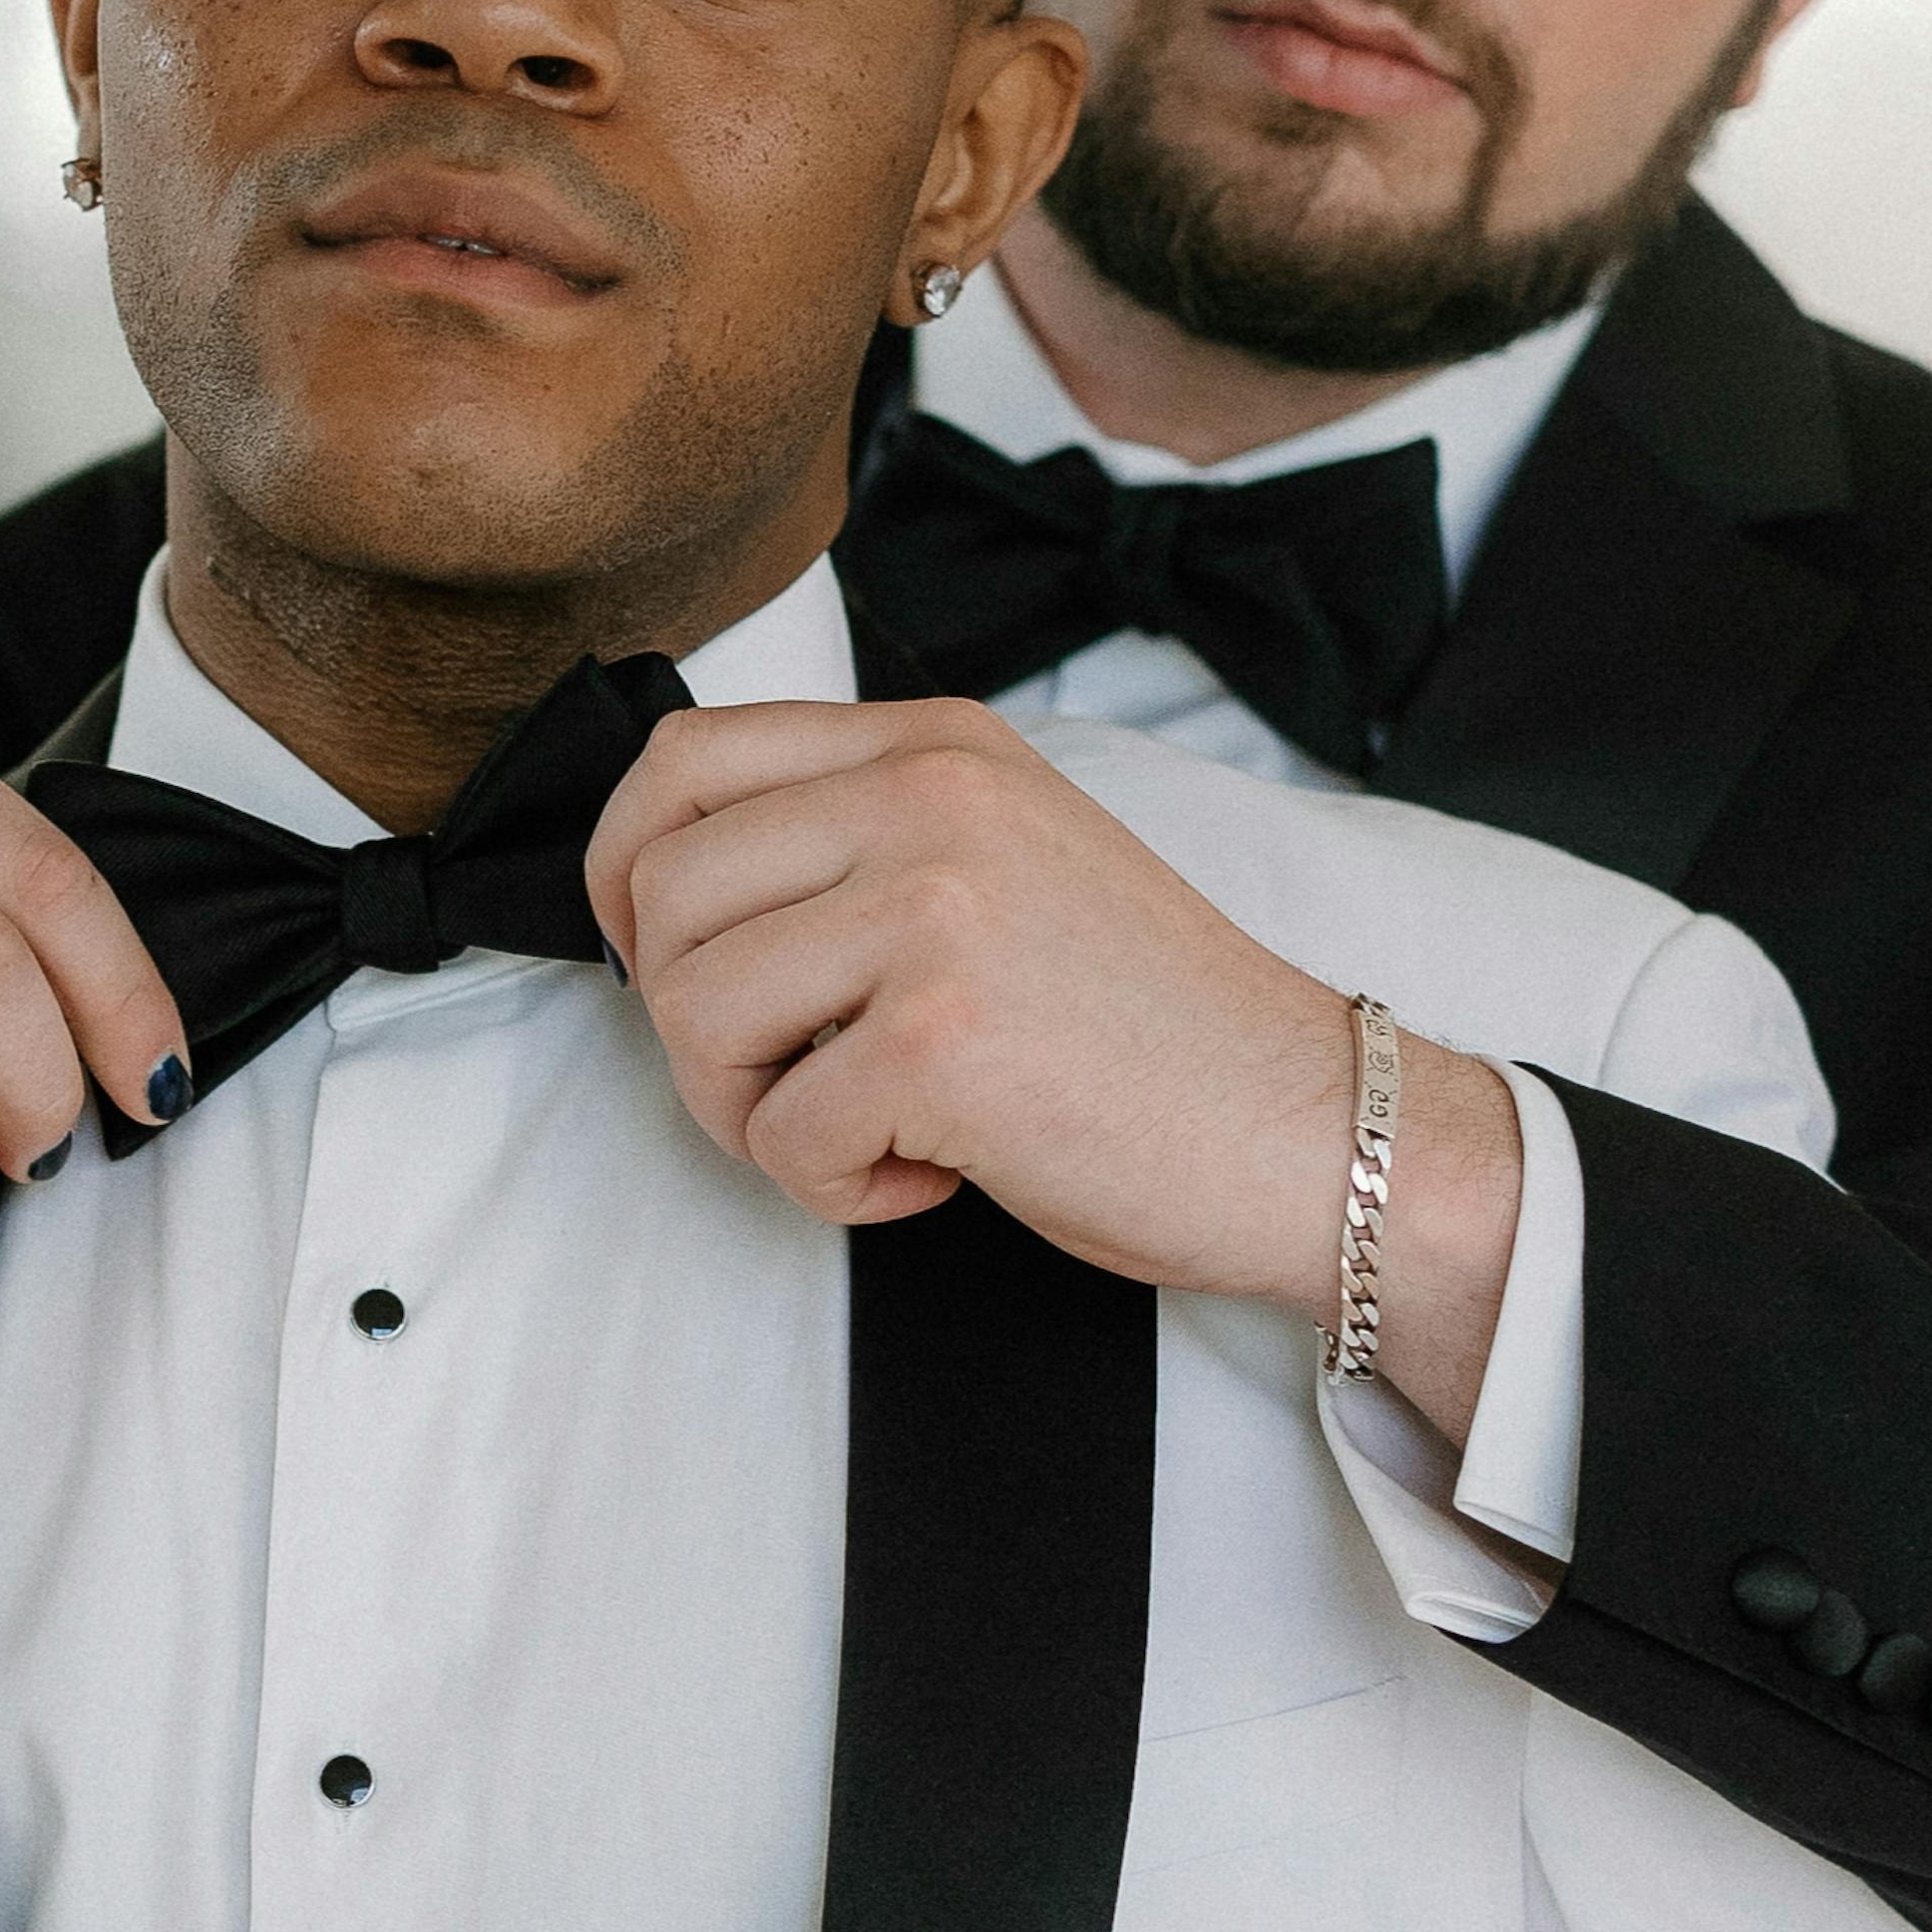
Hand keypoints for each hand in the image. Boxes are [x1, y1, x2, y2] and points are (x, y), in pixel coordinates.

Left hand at [587, 695, 1524, 1444]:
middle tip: (798, 1082)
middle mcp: (928, 800)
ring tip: (865, 1127)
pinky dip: (833, 1186)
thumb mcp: (1004, 862)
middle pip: (662, 893)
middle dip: (692, 1022)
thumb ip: (859, 841)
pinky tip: (933, 1172)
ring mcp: (933, 909)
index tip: (657, 955)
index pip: (683, 757)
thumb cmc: (1147, 1028)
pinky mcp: (937, 1036)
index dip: (625, 870)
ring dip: (750, 1110)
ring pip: (691, 1011)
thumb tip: (666, 894)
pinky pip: (777, 1133)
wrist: (1307, 1127)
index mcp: (936, 745)